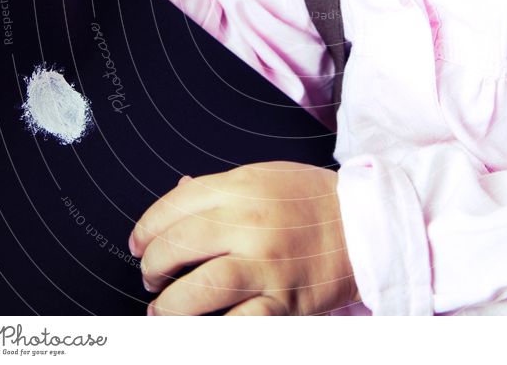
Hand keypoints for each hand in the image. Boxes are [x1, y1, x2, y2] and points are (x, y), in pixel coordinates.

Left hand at [129, 162, 359, 315]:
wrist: (368, 224)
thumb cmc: (313, 200)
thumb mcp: (266, 176)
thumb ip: (220, 187)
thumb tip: (175, 194)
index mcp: (244, 187)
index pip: (175, 204)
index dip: (146, 228)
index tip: (139, 244)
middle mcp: (251, 223)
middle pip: (178, 245)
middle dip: (152, 267)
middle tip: (152, 278)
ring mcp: (267, 264)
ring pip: (197, 291)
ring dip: (169, 308)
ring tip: (163, 311)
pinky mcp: (283, 302)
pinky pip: (236, 325)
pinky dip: (212, 330)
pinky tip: (201, 327)